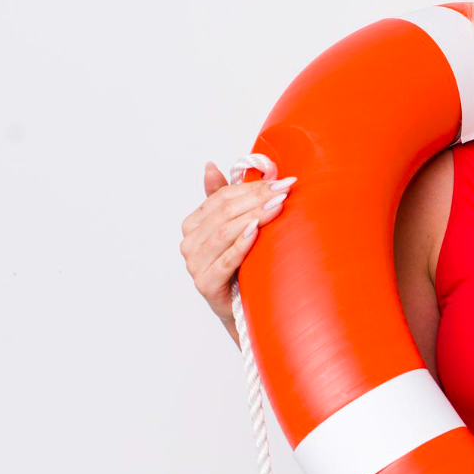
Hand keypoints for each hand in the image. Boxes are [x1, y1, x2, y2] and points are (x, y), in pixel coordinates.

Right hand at [179, 161, 297, 329]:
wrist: (243, 308)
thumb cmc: (240, 265)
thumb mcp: (233, 228)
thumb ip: (222, 197)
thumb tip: (209, 165)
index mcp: (193, 225)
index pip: (221, 198)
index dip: (251, 187)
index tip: (280, 180)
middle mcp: (189, 244)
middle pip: (225, 213)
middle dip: (257, 198)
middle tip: (285, 189)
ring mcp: (195, 265)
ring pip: (225, 233)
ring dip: (254, 216)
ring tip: (279, 205)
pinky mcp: (206, 284)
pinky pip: (225, 260)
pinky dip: (241, 244)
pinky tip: (256, 232)